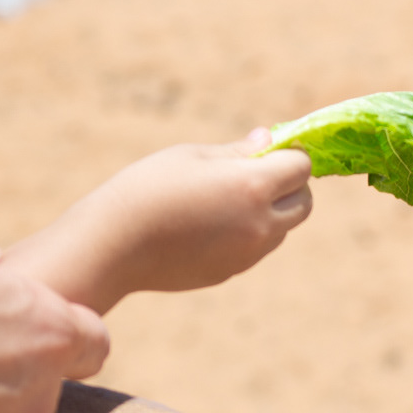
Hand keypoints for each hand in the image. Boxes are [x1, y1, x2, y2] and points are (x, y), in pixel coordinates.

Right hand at [2, 131, 312, 314]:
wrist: (109, 247)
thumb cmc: (146, 189)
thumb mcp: (192, 157)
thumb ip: (238, 152)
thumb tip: (270, 140)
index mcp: (253, 187)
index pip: (301, 166)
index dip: (288, 154)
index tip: (267, 150)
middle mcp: (260, 224)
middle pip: (303, 203)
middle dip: (289, 185)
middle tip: (254, 173)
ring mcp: (247, 254)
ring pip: (282, 229)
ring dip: (272, 212)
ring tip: (226, 200)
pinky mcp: (230, 272)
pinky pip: (256, 248)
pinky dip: (249, 234)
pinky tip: (210, 225)